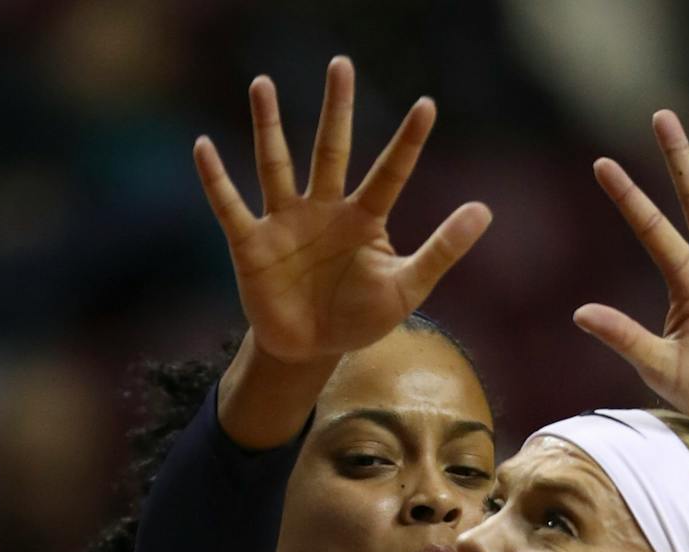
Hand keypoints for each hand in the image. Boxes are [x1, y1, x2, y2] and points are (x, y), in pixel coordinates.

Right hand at [196, 59, 491, 369]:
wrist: (310, 351)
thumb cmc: (359, 316)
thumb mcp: (406, 288)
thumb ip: (442, 250)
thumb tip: (484, 210)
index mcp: (364, 219)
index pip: (391, 173)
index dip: (408, 142)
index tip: (427, 106)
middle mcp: (324, 209)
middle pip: (332, 150)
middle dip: (337, 109)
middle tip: (341, 63)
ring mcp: (285, 222)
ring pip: (276, 164)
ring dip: (269, 126)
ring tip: (263, 84)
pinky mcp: (251, 244)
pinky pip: (230, 206)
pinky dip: (216, 180)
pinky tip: (203, 146)